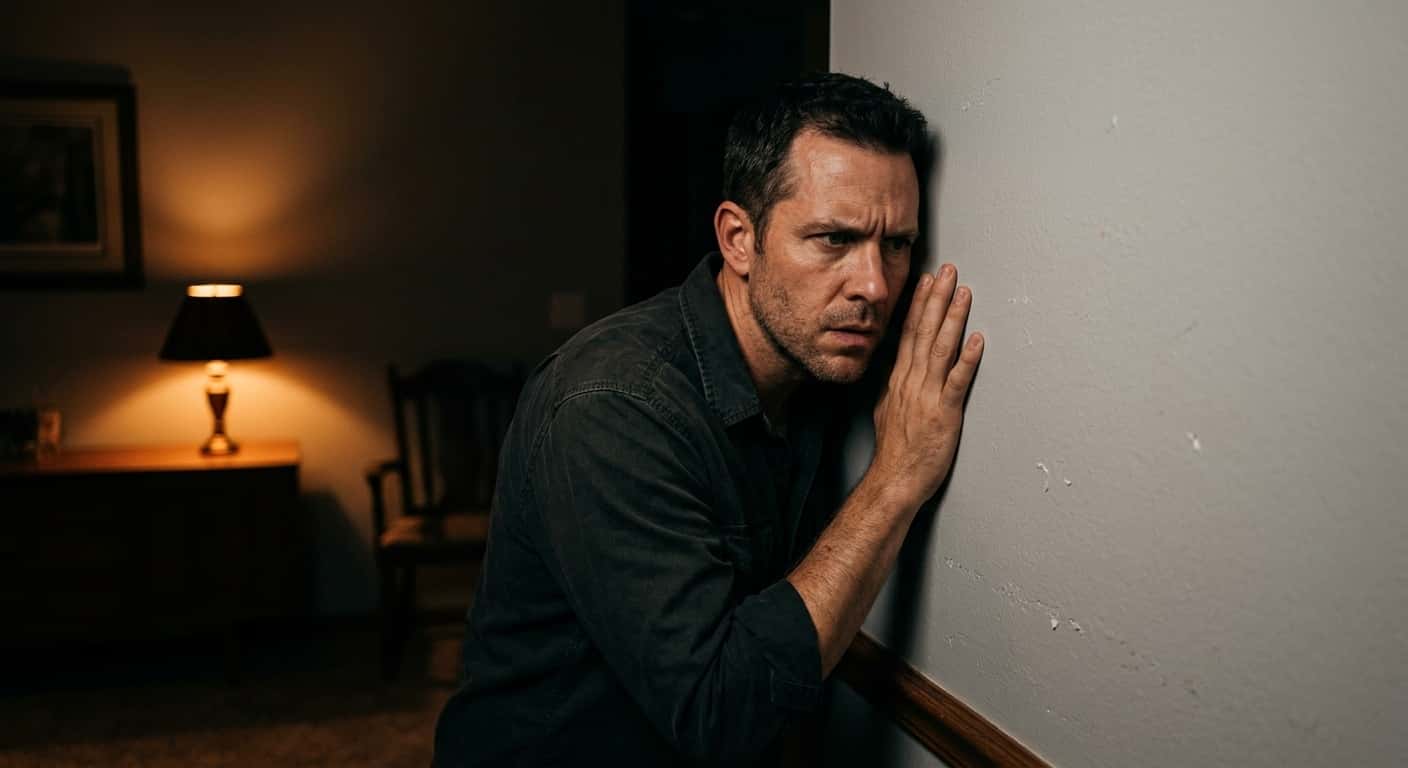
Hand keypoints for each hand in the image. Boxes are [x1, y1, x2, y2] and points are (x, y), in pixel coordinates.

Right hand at [870, 263, 983, 504]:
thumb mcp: (887, 412)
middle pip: (924, 332)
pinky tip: (977, 339)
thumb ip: (895, 388)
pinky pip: (957, 381)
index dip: (919, 305)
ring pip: (941, 349)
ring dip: (953, 318)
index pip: (908, 333)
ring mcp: (927, 396)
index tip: (926, 281)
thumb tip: (898, 373)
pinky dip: (967, 359)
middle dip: (937, 299)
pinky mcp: (944, 413)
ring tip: (964, 293)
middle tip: (948, 271)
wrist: (895, 480)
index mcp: (899, 380)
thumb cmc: (895, 452)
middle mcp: (911, 382)